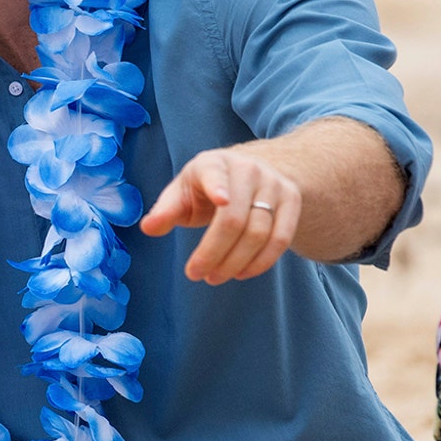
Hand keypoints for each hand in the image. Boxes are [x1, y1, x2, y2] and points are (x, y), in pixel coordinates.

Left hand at [140, 148, 300, 283]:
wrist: (251, 170)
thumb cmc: (206, 186)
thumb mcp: (182, 191)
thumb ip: (165, 210)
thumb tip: (148, 228)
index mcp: (213, 163)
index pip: (215, 174)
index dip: (218, 186)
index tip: (220, 201)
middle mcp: (248, 169)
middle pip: (235, 219)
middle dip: (214, 252)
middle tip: (196, 274)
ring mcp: (274, 184)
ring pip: (259, 232)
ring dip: (235, 262)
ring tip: (215, 277)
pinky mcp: (292, 201)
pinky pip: (281, 238)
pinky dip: (261, 262)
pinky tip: (241, 273)